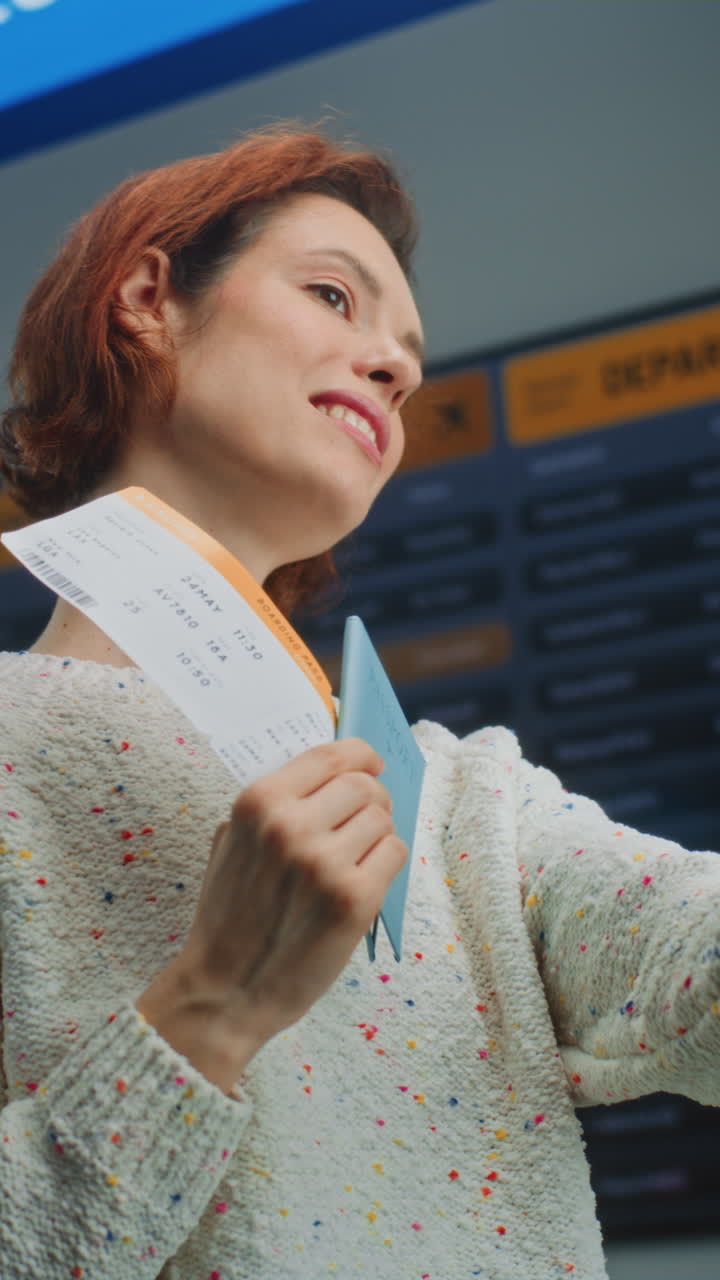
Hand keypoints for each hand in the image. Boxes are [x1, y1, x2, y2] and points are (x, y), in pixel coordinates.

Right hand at [138, 739, 405, 1086]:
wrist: (225, 989)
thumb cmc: (229, 915)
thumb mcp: (231, 841)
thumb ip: (274, 805)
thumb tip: (330, 773)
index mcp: (259, 803)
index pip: (330, 755)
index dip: (360, 754)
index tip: (372, 762)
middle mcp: (291, 825)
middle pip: (363, 784)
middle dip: (372, 798)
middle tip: (366, 818)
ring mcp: (325, 863)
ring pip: (382, 819)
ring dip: (377, 834)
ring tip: (357, 857)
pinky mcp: (354, 899)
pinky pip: (394, 854)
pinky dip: (387, 863)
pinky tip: (364, 879)